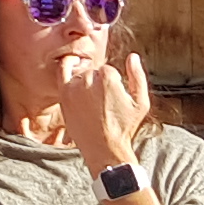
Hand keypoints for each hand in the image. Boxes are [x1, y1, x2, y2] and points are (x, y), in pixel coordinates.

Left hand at [55, 48, 153, 165]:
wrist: (104, 148)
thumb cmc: (124, 127)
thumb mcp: (141, 103)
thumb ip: (138, 77)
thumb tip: (133, 56)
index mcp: (108, 77)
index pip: (109, 71)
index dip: (113, 85)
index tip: (114, 100)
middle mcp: (89, 79)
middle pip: (94, 73)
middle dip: (100, 84)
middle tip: (104, 105)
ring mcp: (74, 87)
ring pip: (81, 75)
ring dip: (86, 83)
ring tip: (92, 103)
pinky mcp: (64, 95)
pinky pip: (62, 72)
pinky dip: (66, 65)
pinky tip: (70, 63)